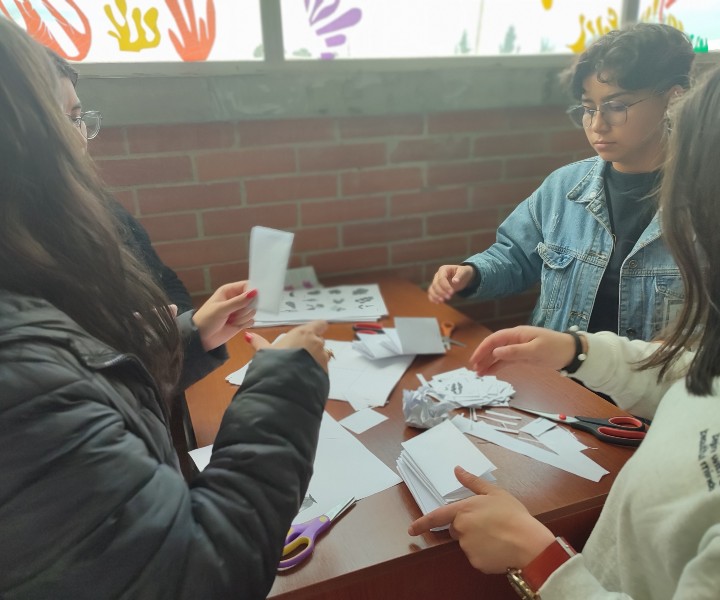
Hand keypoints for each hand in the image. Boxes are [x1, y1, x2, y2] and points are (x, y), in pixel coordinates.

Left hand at [192, 282, 257, 350]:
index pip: (247, 286)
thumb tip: (255, 291)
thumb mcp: (221, 309)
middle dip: (246, 308)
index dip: (251, 292)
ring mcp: (239, 311)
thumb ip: (239, 301)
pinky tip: (235, 325)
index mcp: (229, 291)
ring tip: (230, 320)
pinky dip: (244, 324)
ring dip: (243, 317)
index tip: (250, 301)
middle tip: (235, 312)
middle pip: (252, 299)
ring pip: (252, 311)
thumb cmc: (207, 319)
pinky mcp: (242, 322)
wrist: (201, 338)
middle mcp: (236, 299)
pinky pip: (251, 320)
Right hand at [245, 321, 330, 372]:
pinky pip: (322, 368)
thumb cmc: (275, 364)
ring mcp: (323, 358)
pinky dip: (315, 371)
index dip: (317, 327)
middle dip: (312, 345)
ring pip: (322, 355)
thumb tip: (249, 335)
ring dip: (314, 359)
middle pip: (319, 340)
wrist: (285, 387)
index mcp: (304, 333)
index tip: (312, 332)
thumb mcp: (265, 352)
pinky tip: (303, 377)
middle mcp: (317, 343)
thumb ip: (259, 342)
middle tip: (297, 354)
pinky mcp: (325, 372)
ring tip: (299, 368)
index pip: (319, 324)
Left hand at [408, 467, 554, 572]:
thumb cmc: (513, 515)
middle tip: (489, 523)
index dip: (422, 523)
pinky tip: (499, 547)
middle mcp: (461, 529)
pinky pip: (477, 556)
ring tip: (498, 535)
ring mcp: (467, 548)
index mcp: (463, 511)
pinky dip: (485, 553)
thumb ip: (472, 482)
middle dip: (467, 526)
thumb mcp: (494, 492)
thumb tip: (457, 470)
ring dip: (477, 539)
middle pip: (456, 529)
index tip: (411, 529)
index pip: (436, 517)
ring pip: (467, 543)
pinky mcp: (476, 562)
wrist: (528, 542)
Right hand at [427, 265, 474, 303]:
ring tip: (442, 301)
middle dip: (441, 292)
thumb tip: (455, 281)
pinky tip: (437, 302)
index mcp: (444, 269)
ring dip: (436, 296)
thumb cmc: (463, 272)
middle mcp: (437, 275)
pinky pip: (431, 292)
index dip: (445, 286)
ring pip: (432, 289)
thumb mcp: (464, 272)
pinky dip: (432, 298)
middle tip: (449, 297)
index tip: (452, 292)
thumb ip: (459, 275)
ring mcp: (436, 281)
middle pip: (435, 284)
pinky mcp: (436, 287)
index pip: (441, 278)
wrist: (463, 276)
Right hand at [470, 326, 577, 374]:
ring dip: (488, 363)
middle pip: (494, 347)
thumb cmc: (554, 348)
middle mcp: (514, 340)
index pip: (494, 339)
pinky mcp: (522, 356)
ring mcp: (518, 348)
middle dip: (483, 357)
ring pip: (498, 355)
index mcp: (517, 334)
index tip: (474, 359)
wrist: (571, 353)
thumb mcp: (535, 350)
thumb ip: (515, 351)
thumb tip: (496, 352)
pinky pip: (506, 361)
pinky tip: (490, 372)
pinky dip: (497, 366)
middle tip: (474, 369)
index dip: (482, 348)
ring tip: (479, 373)